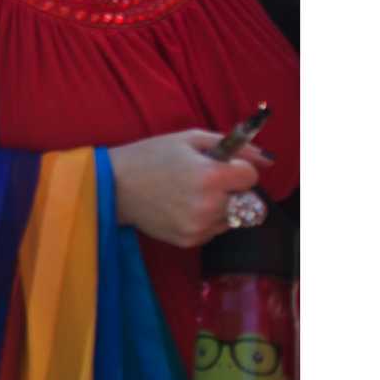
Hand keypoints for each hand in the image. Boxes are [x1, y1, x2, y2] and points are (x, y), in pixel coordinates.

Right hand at [107, 129, 271, 247]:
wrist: (112, 186)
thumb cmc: (150, 156)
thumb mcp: (190, 139)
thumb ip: (235, 147)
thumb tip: (268, 159)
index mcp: (211, 176)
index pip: (251, 177)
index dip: (238, 169)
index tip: (221, 167)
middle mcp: (209, 205)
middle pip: (248, 201)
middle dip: (234, 190)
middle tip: (209, 182)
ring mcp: (199, 226)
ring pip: (234, 218)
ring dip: (222, 207)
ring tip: (192, 195)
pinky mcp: (189, 240)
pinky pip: (215, 230)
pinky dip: (206, 219)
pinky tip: (183, 208)